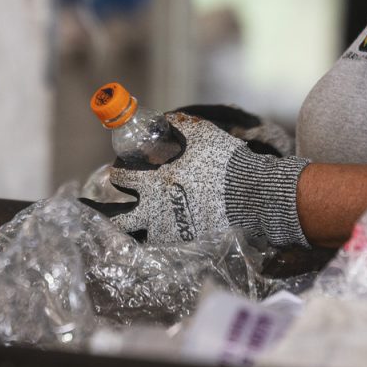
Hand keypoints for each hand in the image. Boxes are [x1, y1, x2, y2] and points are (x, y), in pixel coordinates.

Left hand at [109, 113, 309, 245]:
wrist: (250, 192)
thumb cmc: (224, 161)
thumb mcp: (201, 134)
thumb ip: (178, 125)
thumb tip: (164, 119)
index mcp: (155, 182)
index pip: (122, 179)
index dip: (119, 174)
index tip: (122, 173)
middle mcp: (157, 209)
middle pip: (122, 220)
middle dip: (116, 213)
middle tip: (123, 207)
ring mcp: (171, 230)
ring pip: (141, 238)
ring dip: (138, 231)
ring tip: (142, 226)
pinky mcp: (186, 242)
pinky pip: (164, 247)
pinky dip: (161, 240)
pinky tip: (166, 232)